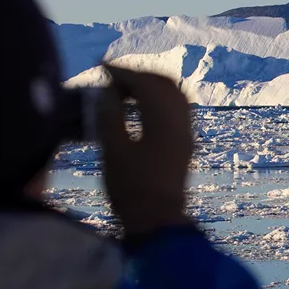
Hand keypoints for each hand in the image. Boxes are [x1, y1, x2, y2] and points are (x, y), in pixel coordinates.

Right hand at [96, 64, 192, 237]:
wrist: (158, 221)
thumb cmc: (131, 189)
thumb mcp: (112, 151)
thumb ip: (110, 116)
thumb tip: (107, 91)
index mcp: (164, 122)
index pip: (146, 83)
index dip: (123, 72)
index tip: (101, 67)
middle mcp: (182, 123)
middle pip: (164, 83)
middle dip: (138, 75)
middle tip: (112, 77)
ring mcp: (187, 133)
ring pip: (174, 94)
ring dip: (151, 85)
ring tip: (124, 89)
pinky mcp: (186, 143)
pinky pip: (178, 108)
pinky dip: (159, 99)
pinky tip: (141, 107)